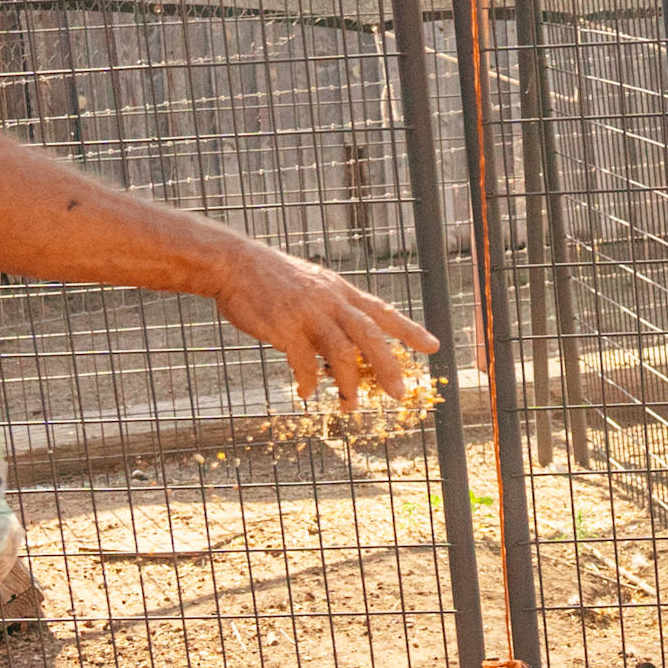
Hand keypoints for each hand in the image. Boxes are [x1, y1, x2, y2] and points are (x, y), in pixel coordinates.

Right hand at [204, 238, 438, 408]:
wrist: (234, 263)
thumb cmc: (272, 281)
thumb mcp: (312, 287)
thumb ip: (331, 312)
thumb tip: (346, 350)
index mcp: (340, 291)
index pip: (382, 311)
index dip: (409, 330)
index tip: (433, 346)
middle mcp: (330, 301)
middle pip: (370, 337)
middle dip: (388, 367)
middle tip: (398, 393)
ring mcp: (308, 314)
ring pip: (341, 354)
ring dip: (348, 384)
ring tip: (350, 404)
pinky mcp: (284, 327)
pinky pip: (304, 363)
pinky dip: (308, 382)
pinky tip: (306, 393)